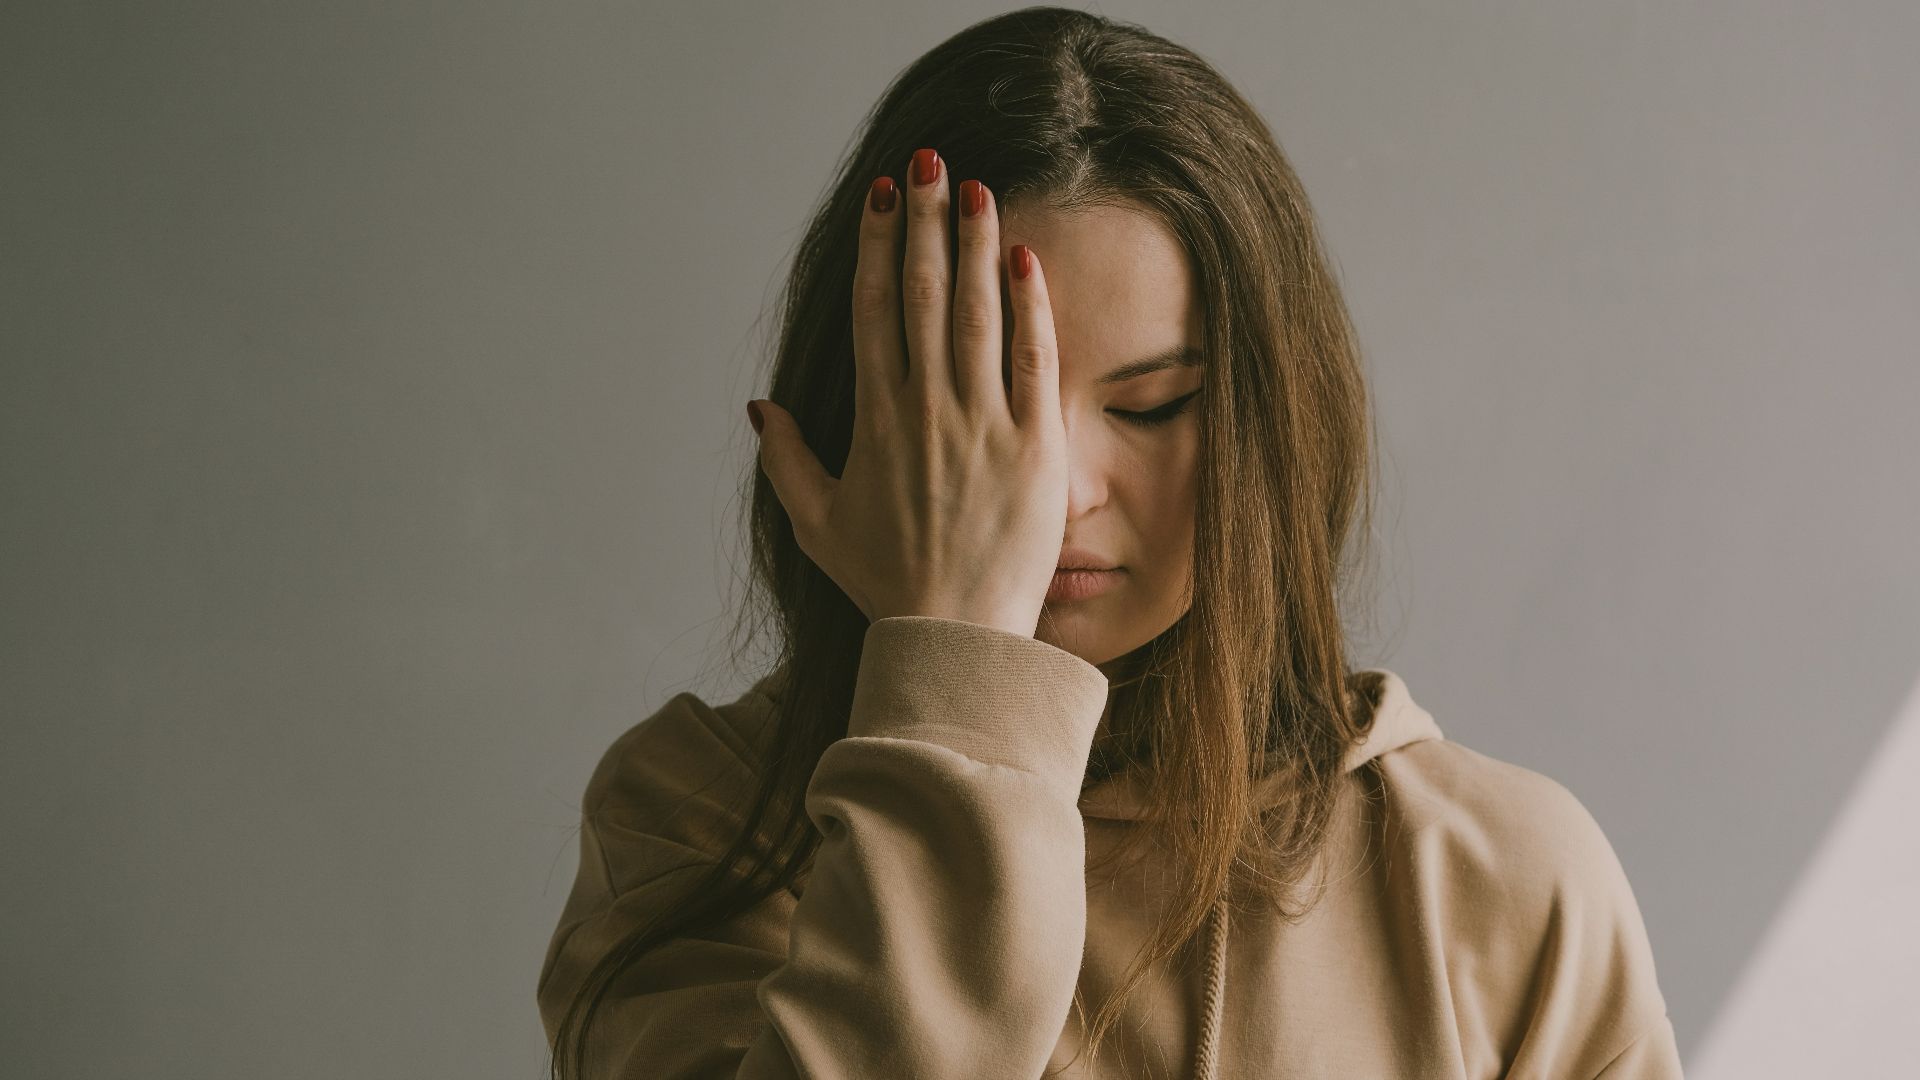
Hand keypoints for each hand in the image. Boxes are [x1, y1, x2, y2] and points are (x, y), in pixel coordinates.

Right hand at [750, 148, 1067, 638]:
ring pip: (977, 314)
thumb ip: (785, 461)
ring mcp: (984, 424)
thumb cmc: (885, 582)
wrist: (955, 633)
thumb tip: (758, 408)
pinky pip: (1033, 361)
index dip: (880, 247)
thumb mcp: (817, 523)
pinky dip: (1030, 307)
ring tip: (979, 189)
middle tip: (931, 163)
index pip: (877, 312)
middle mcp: (927, 409)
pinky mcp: (1035, 445)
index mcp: (875, 420)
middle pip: (924, 294)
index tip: (885, 198)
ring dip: (976, 246)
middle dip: (927, 223)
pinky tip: (1026, 259)